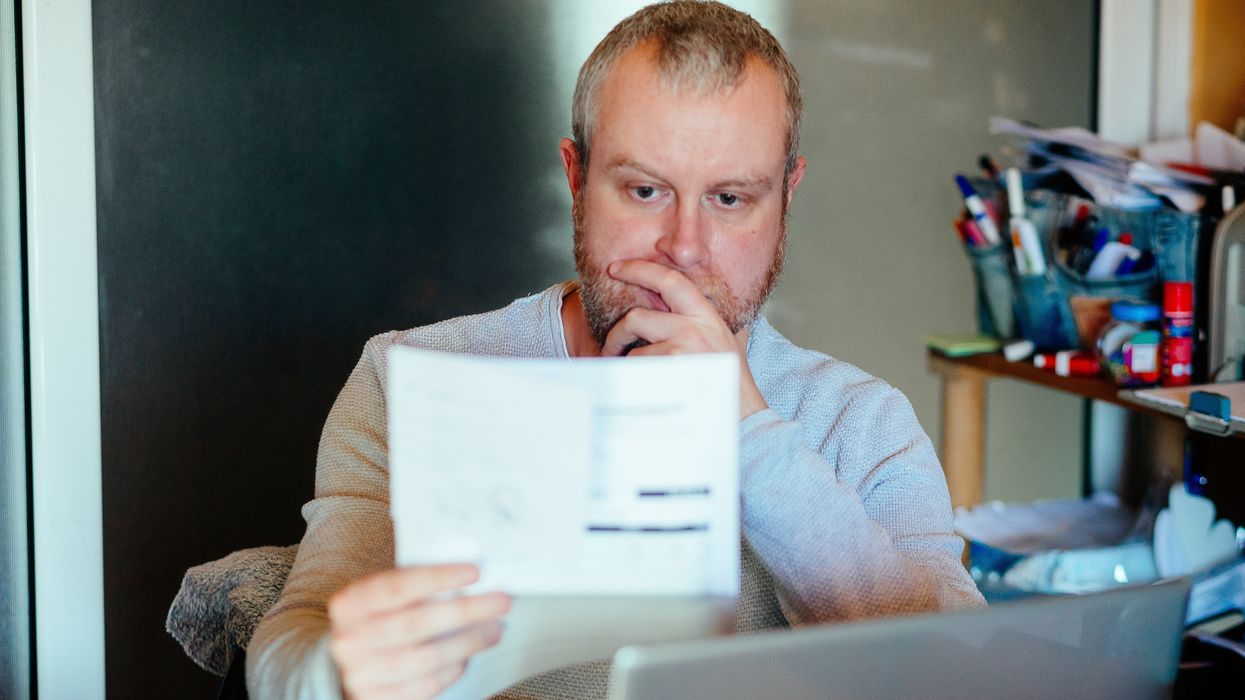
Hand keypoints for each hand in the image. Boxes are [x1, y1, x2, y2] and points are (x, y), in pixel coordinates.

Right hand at [328, 563, 510, 699]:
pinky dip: (453, 669)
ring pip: (427, 658)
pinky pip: (427, 686)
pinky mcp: (378, 698)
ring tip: (494, 629)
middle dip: (466, 611)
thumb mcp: (381, 597)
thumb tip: (472, 577)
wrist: (344, 664)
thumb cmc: (376, 620)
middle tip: (501, 601)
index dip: (438, 578)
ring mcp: (362, 673)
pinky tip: (468, 655)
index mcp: (350, 604)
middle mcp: (351, 639)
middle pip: (417, 624)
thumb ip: (414, 586)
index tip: (475, 571)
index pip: (398, 586)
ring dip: (469, 642)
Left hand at [599, 259, 767, 418]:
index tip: (616, 268)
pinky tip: (647, 392)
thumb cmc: (732, 385)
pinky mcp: (673, 367)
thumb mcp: (727, 343)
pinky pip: (638, 371)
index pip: (669, 280)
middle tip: (610, 348)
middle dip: (616, 334)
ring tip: (635, 381)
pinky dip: (635, 383)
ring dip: (628, 368)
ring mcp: (683, 346)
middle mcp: (695, 326)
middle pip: (636, 317)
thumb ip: (709, 323)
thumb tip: (696, 308)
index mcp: (707, 315)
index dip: (638, 269)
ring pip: (634, 350)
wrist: (747, 417)